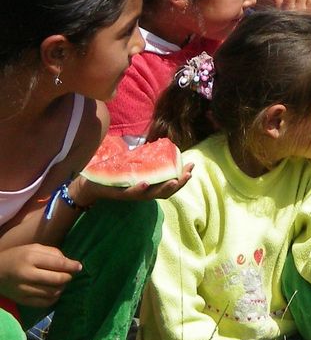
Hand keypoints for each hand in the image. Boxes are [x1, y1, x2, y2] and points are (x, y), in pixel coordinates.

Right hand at [0, 244, 80, 306]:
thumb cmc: (17, 257)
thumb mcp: (33, 248)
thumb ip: (53, 253)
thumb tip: (71, 263)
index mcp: (30, 258)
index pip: (58, 264)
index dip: (72, 266)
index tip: (79, 267)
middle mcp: (26, 275)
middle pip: (58, 280)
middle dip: (68, 277)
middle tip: (68, 275)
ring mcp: (23, 290)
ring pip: (53, 293)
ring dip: (61, 288)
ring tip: (60, 282)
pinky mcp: (22, 300)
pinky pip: (45, 303)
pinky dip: (54, 298)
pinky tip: (53, 291)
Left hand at [70, 165, 193, 206]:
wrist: (90, 183)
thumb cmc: (112, 174)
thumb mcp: (131, 165)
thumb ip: (142, 158)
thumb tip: (153, 144)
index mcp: (148, 186)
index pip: (169, 183)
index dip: (182, 177)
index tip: (191, 166)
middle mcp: (143, 192)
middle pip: (166, 192)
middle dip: (179, 183)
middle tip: (188, 174)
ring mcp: (132, 194)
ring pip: (152, 195)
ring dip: (164, 188)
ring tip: (174, 181)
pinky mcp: (119, 194)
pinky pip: (131, 192)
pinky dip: (139, 189)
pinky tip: (146, 182)